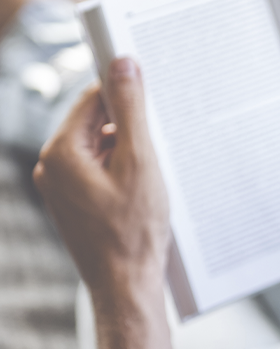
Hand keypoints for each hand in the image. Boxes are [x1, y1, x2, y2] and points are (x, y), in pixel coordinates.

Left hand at [33, 58, 169, 294]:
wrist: (127, 284)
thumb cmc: (134, 230)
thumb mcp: (140, 161)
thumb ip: (130, 110)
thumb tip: (123, 64)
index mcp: (60, 153)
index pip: (91, 99)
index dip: (122, 91)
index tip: (149, 86)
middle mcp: (52, 168)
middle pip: (93, 123)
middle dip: (127, 126)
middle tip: (158, 140)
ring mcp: (61, 188)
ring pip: (98, 147)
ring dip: (126, 150)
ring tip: (152, 173)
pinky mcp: (74, 203)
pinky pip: (98, 170)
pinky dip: (121, 170)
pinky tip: (143, 188)